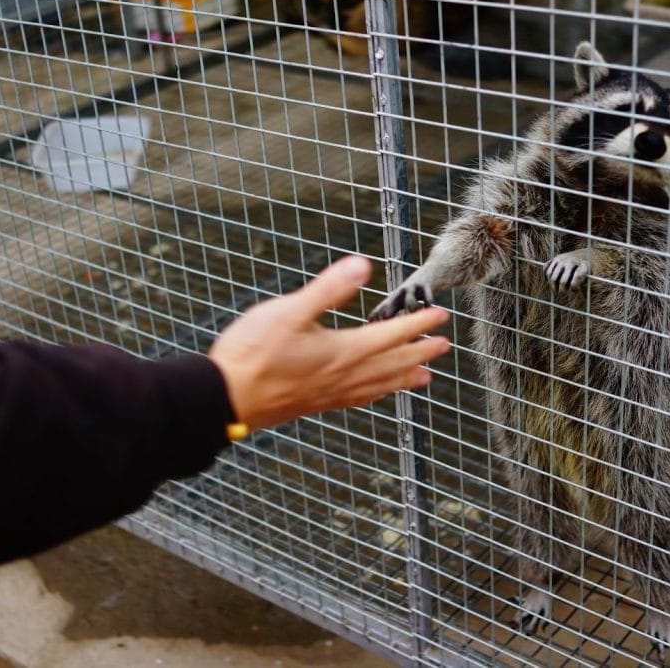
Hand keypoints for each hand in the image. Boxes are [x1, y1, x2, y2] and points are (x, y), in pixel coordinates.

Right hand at [208, 256, 449, 430]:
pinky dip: (377, 393)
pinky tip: (373, 393)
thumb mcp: (289, 311)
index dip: (418, 324)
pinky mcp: (317, 404)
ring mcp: (332, 393)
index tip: (439, 315)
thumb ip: (328, 290)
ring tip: (424, 377)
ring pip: (380, 385)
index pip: (391, 335)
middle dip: (420, 352)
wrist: (225, 399)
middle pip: (393, 363)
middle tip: (443, 345)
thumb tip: (363, 265)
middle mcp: (344, 376)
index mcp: (343, 351)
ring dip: (405, 378)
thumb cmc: (252, 353)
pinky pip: (359, 399)